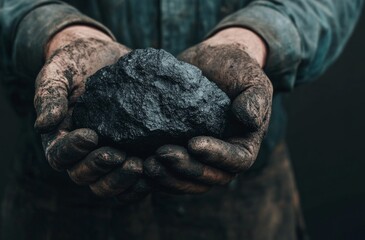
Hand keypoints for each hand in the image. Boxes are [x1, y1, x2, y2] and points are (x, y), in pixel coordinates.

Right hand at [34, 26, 147, 199]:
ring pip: (108, 184)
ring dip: (122, 181)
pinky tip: (154, 168)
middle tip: (119, 156)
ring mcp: (107, 154)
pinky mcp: (131, 152)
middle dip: (100, 169)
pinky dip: (142, 181)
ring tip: (139, 165)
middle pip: (84, 177)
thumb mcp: (58, 72)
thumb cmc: (76, 63)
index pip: (59, 155)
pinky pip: (133, 179)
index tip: (91, 135)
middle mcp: (83, 153)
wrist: (104, 56)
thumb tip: (42, 125)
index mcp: (61, 138)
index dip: (73, 150)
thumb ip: (50, 95)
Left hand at [144, 28, 272, 193]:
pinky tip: (136, 165)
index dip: (216, 156)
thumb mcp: (250, 78)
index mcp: (243, 145)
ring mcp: (197, 159)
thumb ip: (255, 98)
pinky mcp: (177, 153)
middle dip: (185, 169)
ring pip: (186, 181)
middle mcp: (221, 158)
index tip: (194, 143)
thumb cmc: (235, 69)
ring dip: (167, 177)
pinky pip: (168, 172)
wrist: (210, 61)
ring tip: (146, 164)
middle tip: (162, 154)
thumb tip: (249, 119)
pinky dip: (154, 175)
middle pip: (208, 178)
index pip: (236, 160)